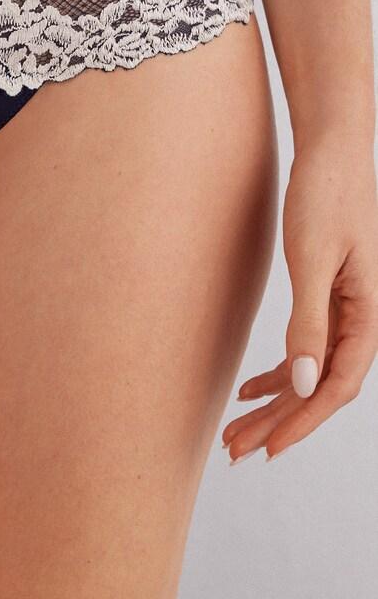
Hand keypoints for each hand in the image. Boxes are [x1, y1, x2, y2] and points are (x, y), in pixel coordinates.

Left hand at [222, 133, 377, 463]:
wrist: (332, 149)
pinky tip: (248, 389)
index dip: (303, 420)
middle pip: (319, 386)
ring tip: (234, 430)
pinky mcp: (328, 295)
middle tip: (235, 450)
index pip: (338, 386)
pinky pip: (307, 348)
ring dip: (274, 403)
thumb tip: (302, 381)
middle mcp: (362, 318)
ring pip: (309, 371)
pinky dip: (277, 373)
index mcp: (369, 314)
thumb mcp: (312, 259)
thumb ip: (309, 322)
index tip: (268, 448)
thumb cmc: (326, 194)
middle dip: (279, 421)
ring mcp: (346, 309)